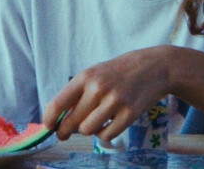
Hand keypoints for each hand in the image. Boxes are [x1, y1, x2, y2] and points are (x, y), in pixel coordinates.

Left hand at [42, 46, 171, 141]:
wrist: (154, 67)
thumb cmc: (119, 72)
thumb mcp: (95, 73)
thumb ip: (76, 91)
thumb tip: (52, 113)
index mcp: (86, 77)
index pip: (58, 103)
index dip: (49, 119)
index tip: (48, 126)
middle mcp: (98, 88)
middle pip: (71, 121)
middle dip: (64, 131)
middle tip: (63, 134)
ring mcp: (115, 101)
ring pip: (87, 130)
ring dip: (88, 130)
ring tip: (94, 122)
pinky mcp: (130, 113)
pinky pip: (106, 135)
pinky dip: (104, 134)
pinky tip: (108, 124)